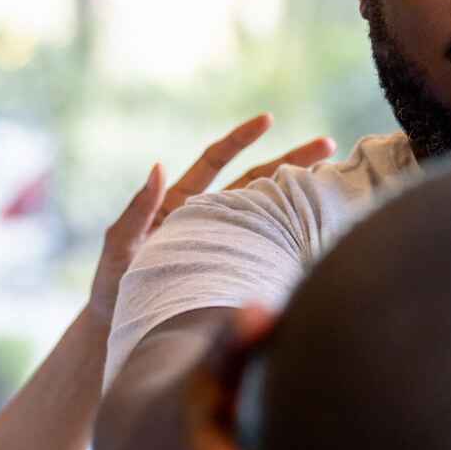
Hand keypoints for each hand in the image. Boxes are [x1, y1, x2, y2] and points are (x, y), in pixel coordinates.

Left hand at [86, 114, 335, 321]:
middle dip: (291, 159)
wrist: (124, 330)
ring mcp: (225, 244)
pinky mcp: (236, 271)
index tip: (268, 119)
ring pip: (268, 212)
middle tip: (328, 145)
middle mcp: (209, 218)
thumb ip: (136, 211)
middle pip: (256, 180)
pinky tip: (321, 233)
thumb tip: (159, 167)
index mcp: (181, 204)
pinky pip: (267, 250)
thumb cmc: (115, 289)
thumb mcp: (119, 247)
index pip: (217, 161)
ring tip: (336, 181)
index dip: (241, 139)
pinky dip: (292, 239)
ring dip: (298, 196)